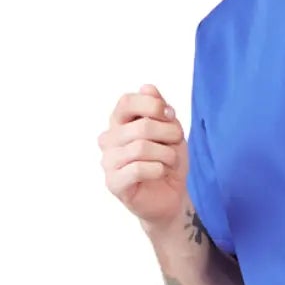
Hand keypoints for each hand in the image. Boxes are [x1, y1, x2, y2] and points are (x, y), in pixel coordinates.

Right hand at [98, 82, 187, 225]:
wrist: (170, 197)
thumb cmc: (167, 162)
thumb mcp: (170, 130)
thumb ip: (159, 109)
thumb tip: (147, 87)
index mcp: (119, 123)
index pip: (126, 101)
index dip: (152, 105)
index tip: (170, 115)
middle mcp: (108, 140)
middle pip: (141, 126)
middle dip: (168, 133)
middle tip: (176, 143)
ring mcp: (108, 162)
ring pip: (141, 147)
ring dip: (166, 154)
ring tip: (170, 161)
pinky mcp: (114, 183)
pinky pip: (138, 168)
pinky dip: (158, 169)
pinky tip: (161, 172)